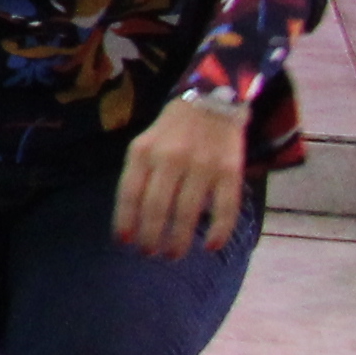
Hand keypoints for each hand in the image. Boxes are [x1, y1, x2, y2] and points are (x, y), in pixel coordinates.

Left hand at [119, 91, 257, 258]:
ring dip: (179, 239)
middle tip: (150, 253)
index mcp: (143, 152)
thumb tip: (131, 219)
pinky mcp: (230, 171)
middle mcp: (170, 159)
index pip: (129, 194)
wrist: (213, 100)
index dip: (126, 221)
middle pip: (156, 207)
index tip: (125, 243)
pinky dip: (219, 231)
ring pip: (187, 212)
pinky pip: (225, 207)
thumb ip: (138, 175)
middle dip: (151, 236)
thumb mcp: (145, 144)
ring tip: (173, 254)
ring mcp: (202, 165)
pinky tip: (211, 246)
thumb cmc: (172, 131)